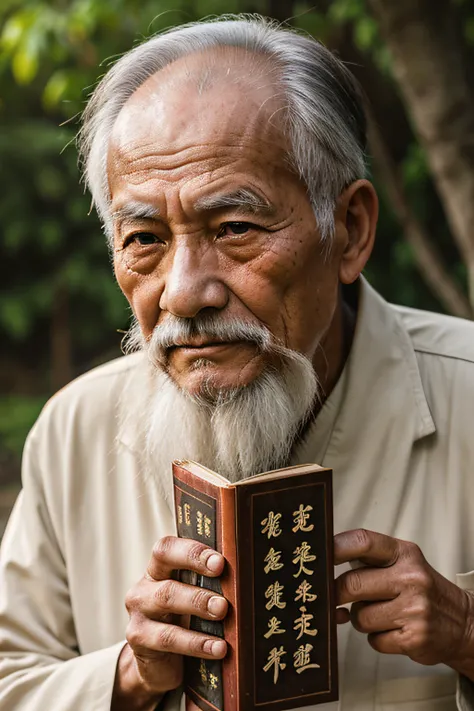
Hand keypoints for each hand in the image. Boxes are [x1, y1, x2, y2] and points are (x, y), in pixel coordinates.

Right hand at [112, 536, 227, 710]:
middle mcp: (145, 586)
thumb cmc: (182, 622)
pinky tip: (218, 648)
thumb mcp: (192, 600)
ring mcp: (138, 612)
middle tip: (224, 594)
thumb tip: (247, 579)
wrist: (157, 664)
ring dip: (197, 604)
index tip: (219, 562)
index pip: (167, 549)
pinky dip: (196, 643)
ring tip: (222, 611)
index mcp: (159, 569)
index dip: (192, 552)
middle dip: (198, 577)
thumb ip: (210, 585)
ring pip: (166, 600)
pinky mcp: (138, 638)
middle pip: (166, 570)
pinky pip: (168, 638)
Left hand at [334, 529, 473, 672]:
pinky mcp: (414, 638)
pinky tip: (392, 630)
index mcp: (404, 553)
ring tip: (380, 614)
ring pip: (359, 617)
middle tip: (336, 598)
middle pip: (352, 584)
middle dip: (337, 594)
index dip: (335, 547)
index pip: (363, 541)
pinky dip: (377, 638)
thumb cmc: (421, 589)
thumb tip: (324, 561)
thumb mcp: (404, 562)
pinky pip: (374, 640)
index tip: (318, 556)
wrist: (463, 622)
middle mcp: (411, 578)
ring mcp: (414, 609)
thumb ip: (370, 559)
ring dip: (361, 619)